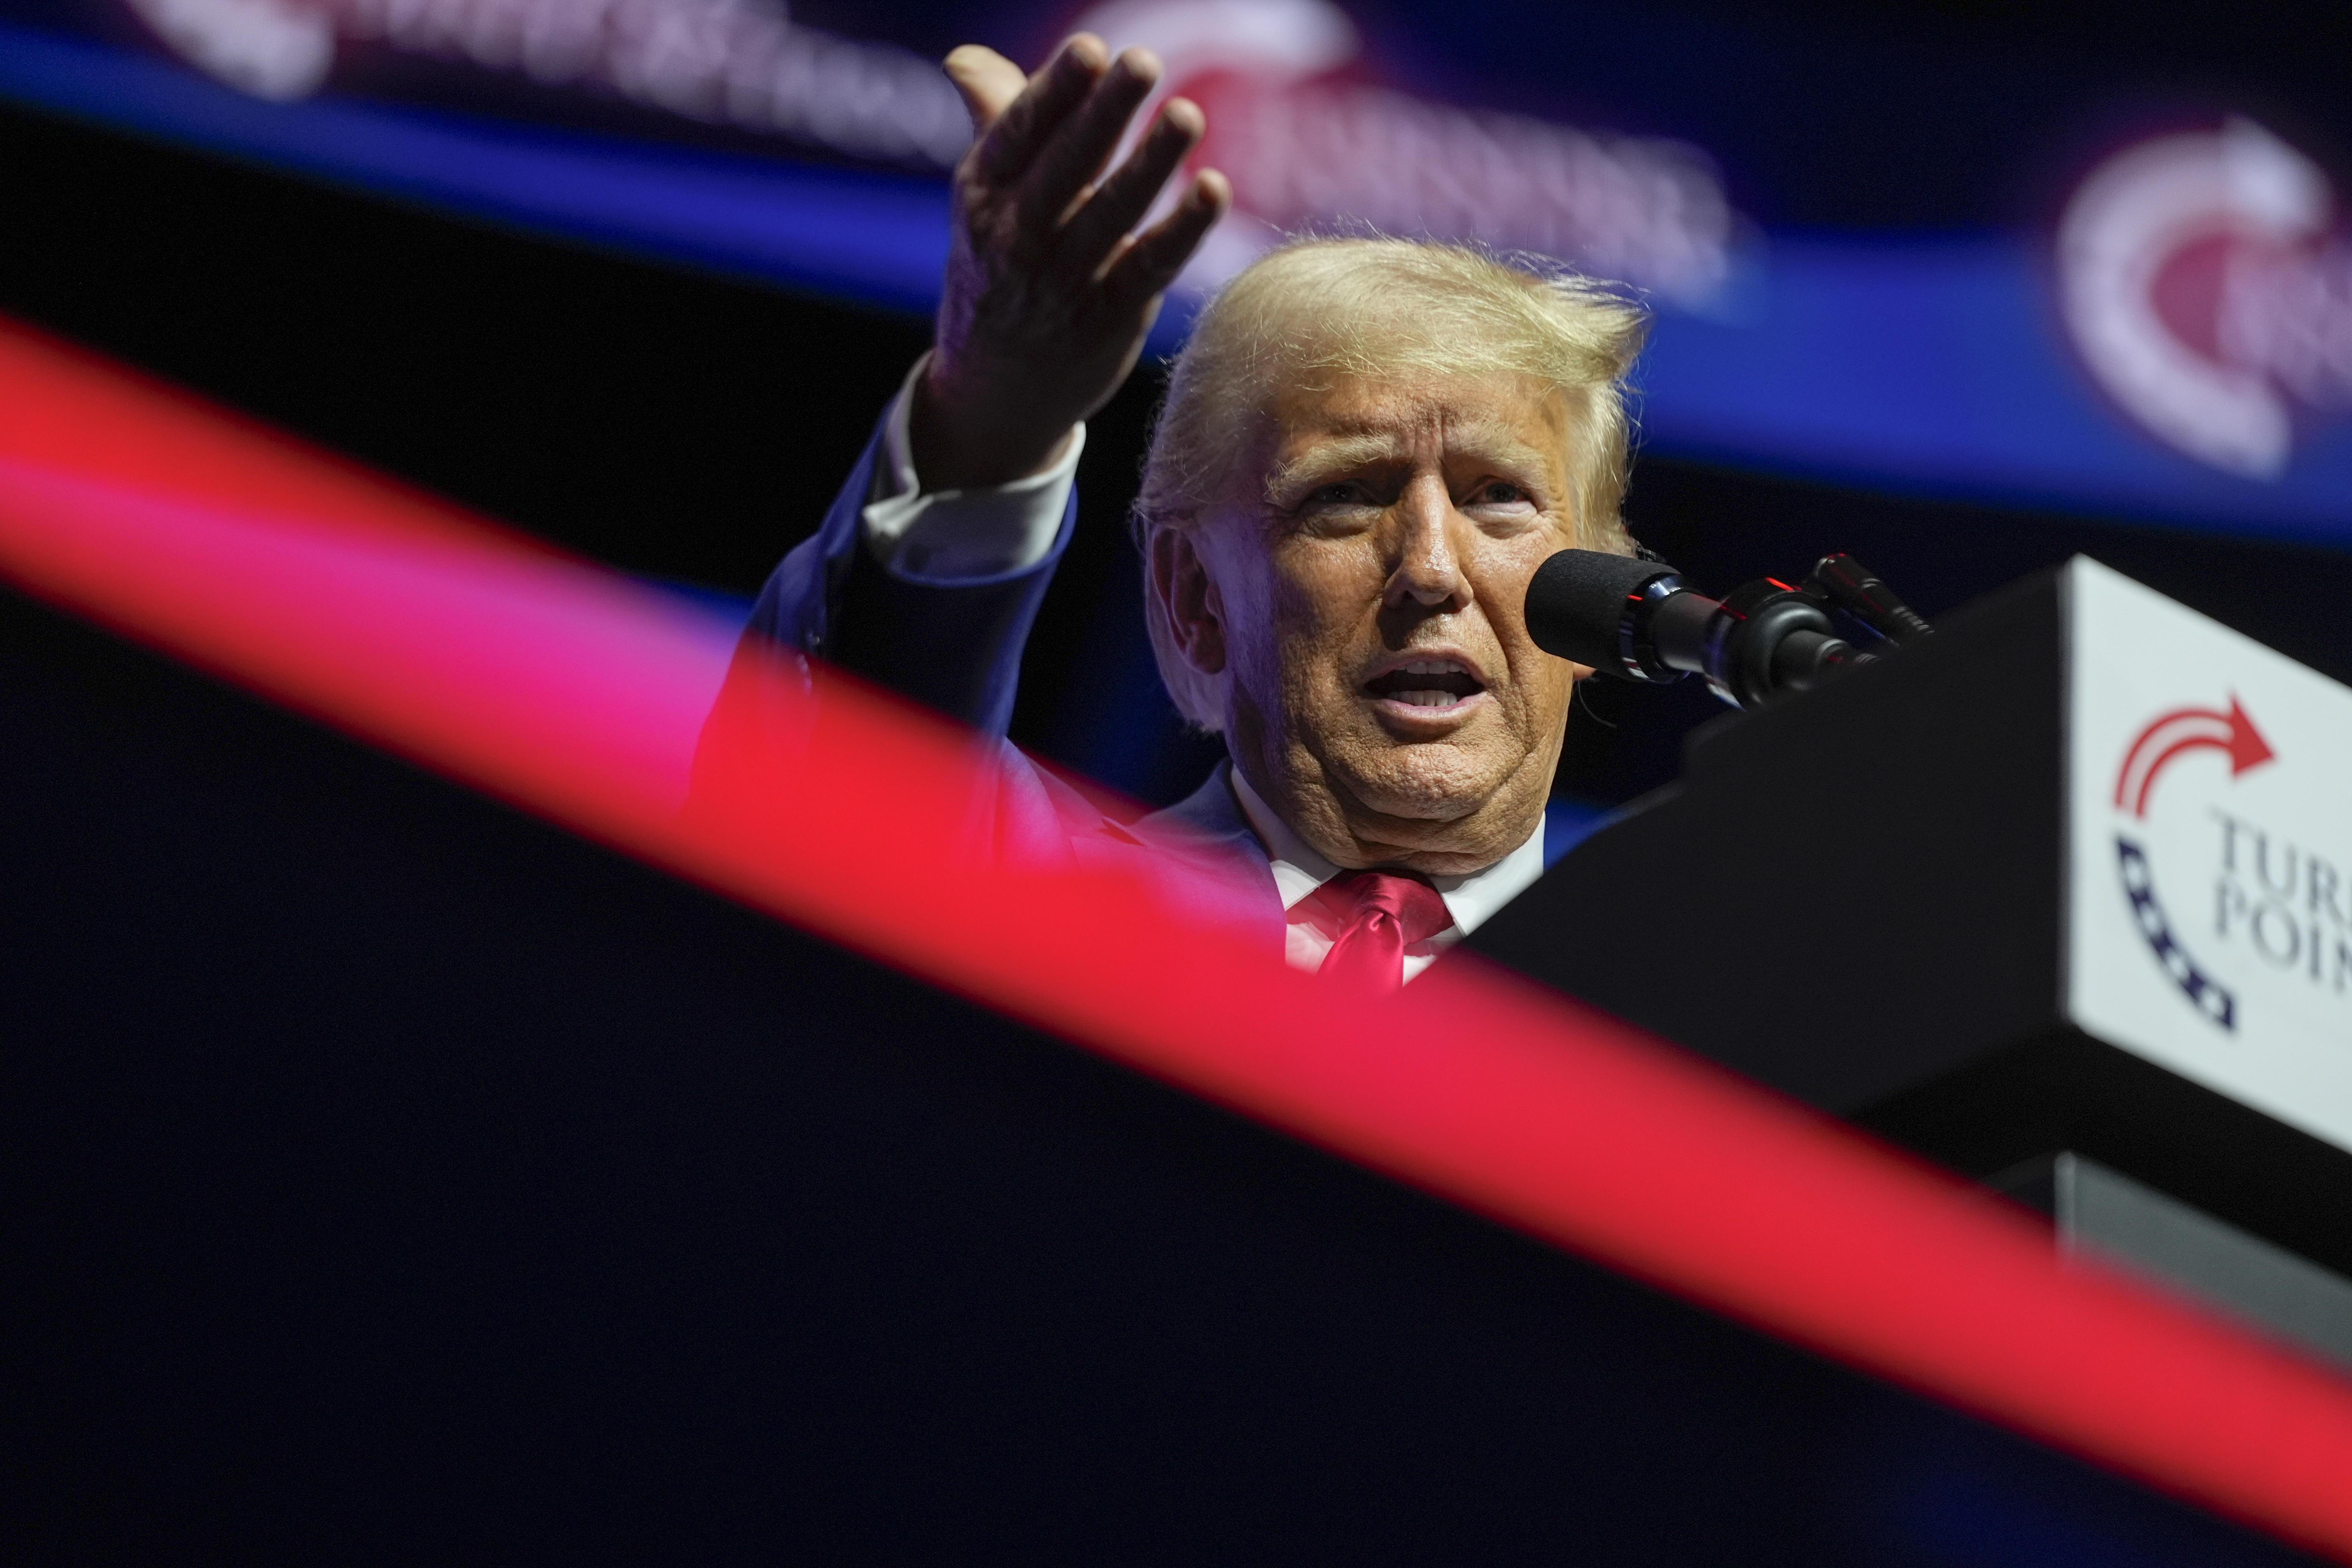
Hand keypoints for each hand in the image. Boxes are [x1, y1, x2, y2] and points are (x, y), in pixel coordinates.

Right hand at [912, 35, 1230, 490]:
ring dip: (1151, 164)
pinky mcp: (1109, 318)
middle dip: (1104, 114)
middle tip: (1142, 61)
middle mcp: (1018, 237)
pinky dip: (1184, 229)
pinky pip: (1151, 266)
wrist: (995, 393)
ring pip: (1113, 214)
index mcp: (982, 195)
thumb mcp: (984, 201)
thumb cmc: (998, 272)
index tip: (1090, 49)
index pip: (1017, 135)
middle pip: (1066, 167)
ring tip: (1187, 116)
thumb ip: (994, 122)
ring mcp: (1063, 282)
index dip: (1054, 92)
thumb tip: (967, 57)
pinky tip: (1212, 189)